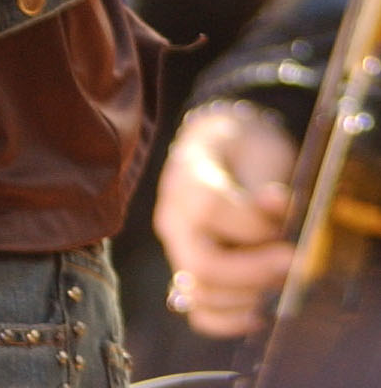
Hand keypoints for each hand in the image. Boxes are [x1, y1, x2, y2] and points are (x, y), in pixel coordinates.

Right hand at [154, 103, 296, 337]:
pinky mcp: (189, 272)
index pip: (208, 209)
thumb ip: (266, 178)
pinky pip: (199, 312)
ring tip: (279, 278)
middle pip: (202, 265)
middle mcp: (173, 216)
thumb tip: (278, 202)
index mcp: (186, 177)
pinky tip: (258, 311)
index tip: (285, 216)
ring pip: (202, 295)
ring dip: (250, 296)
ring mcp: (177, 248)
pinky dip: (230, 320)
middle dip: (256, 273)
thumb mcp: (261, 149)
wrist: (225, 148)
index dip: (253, 222)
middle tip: (294, 264)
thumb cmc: (247, 147)